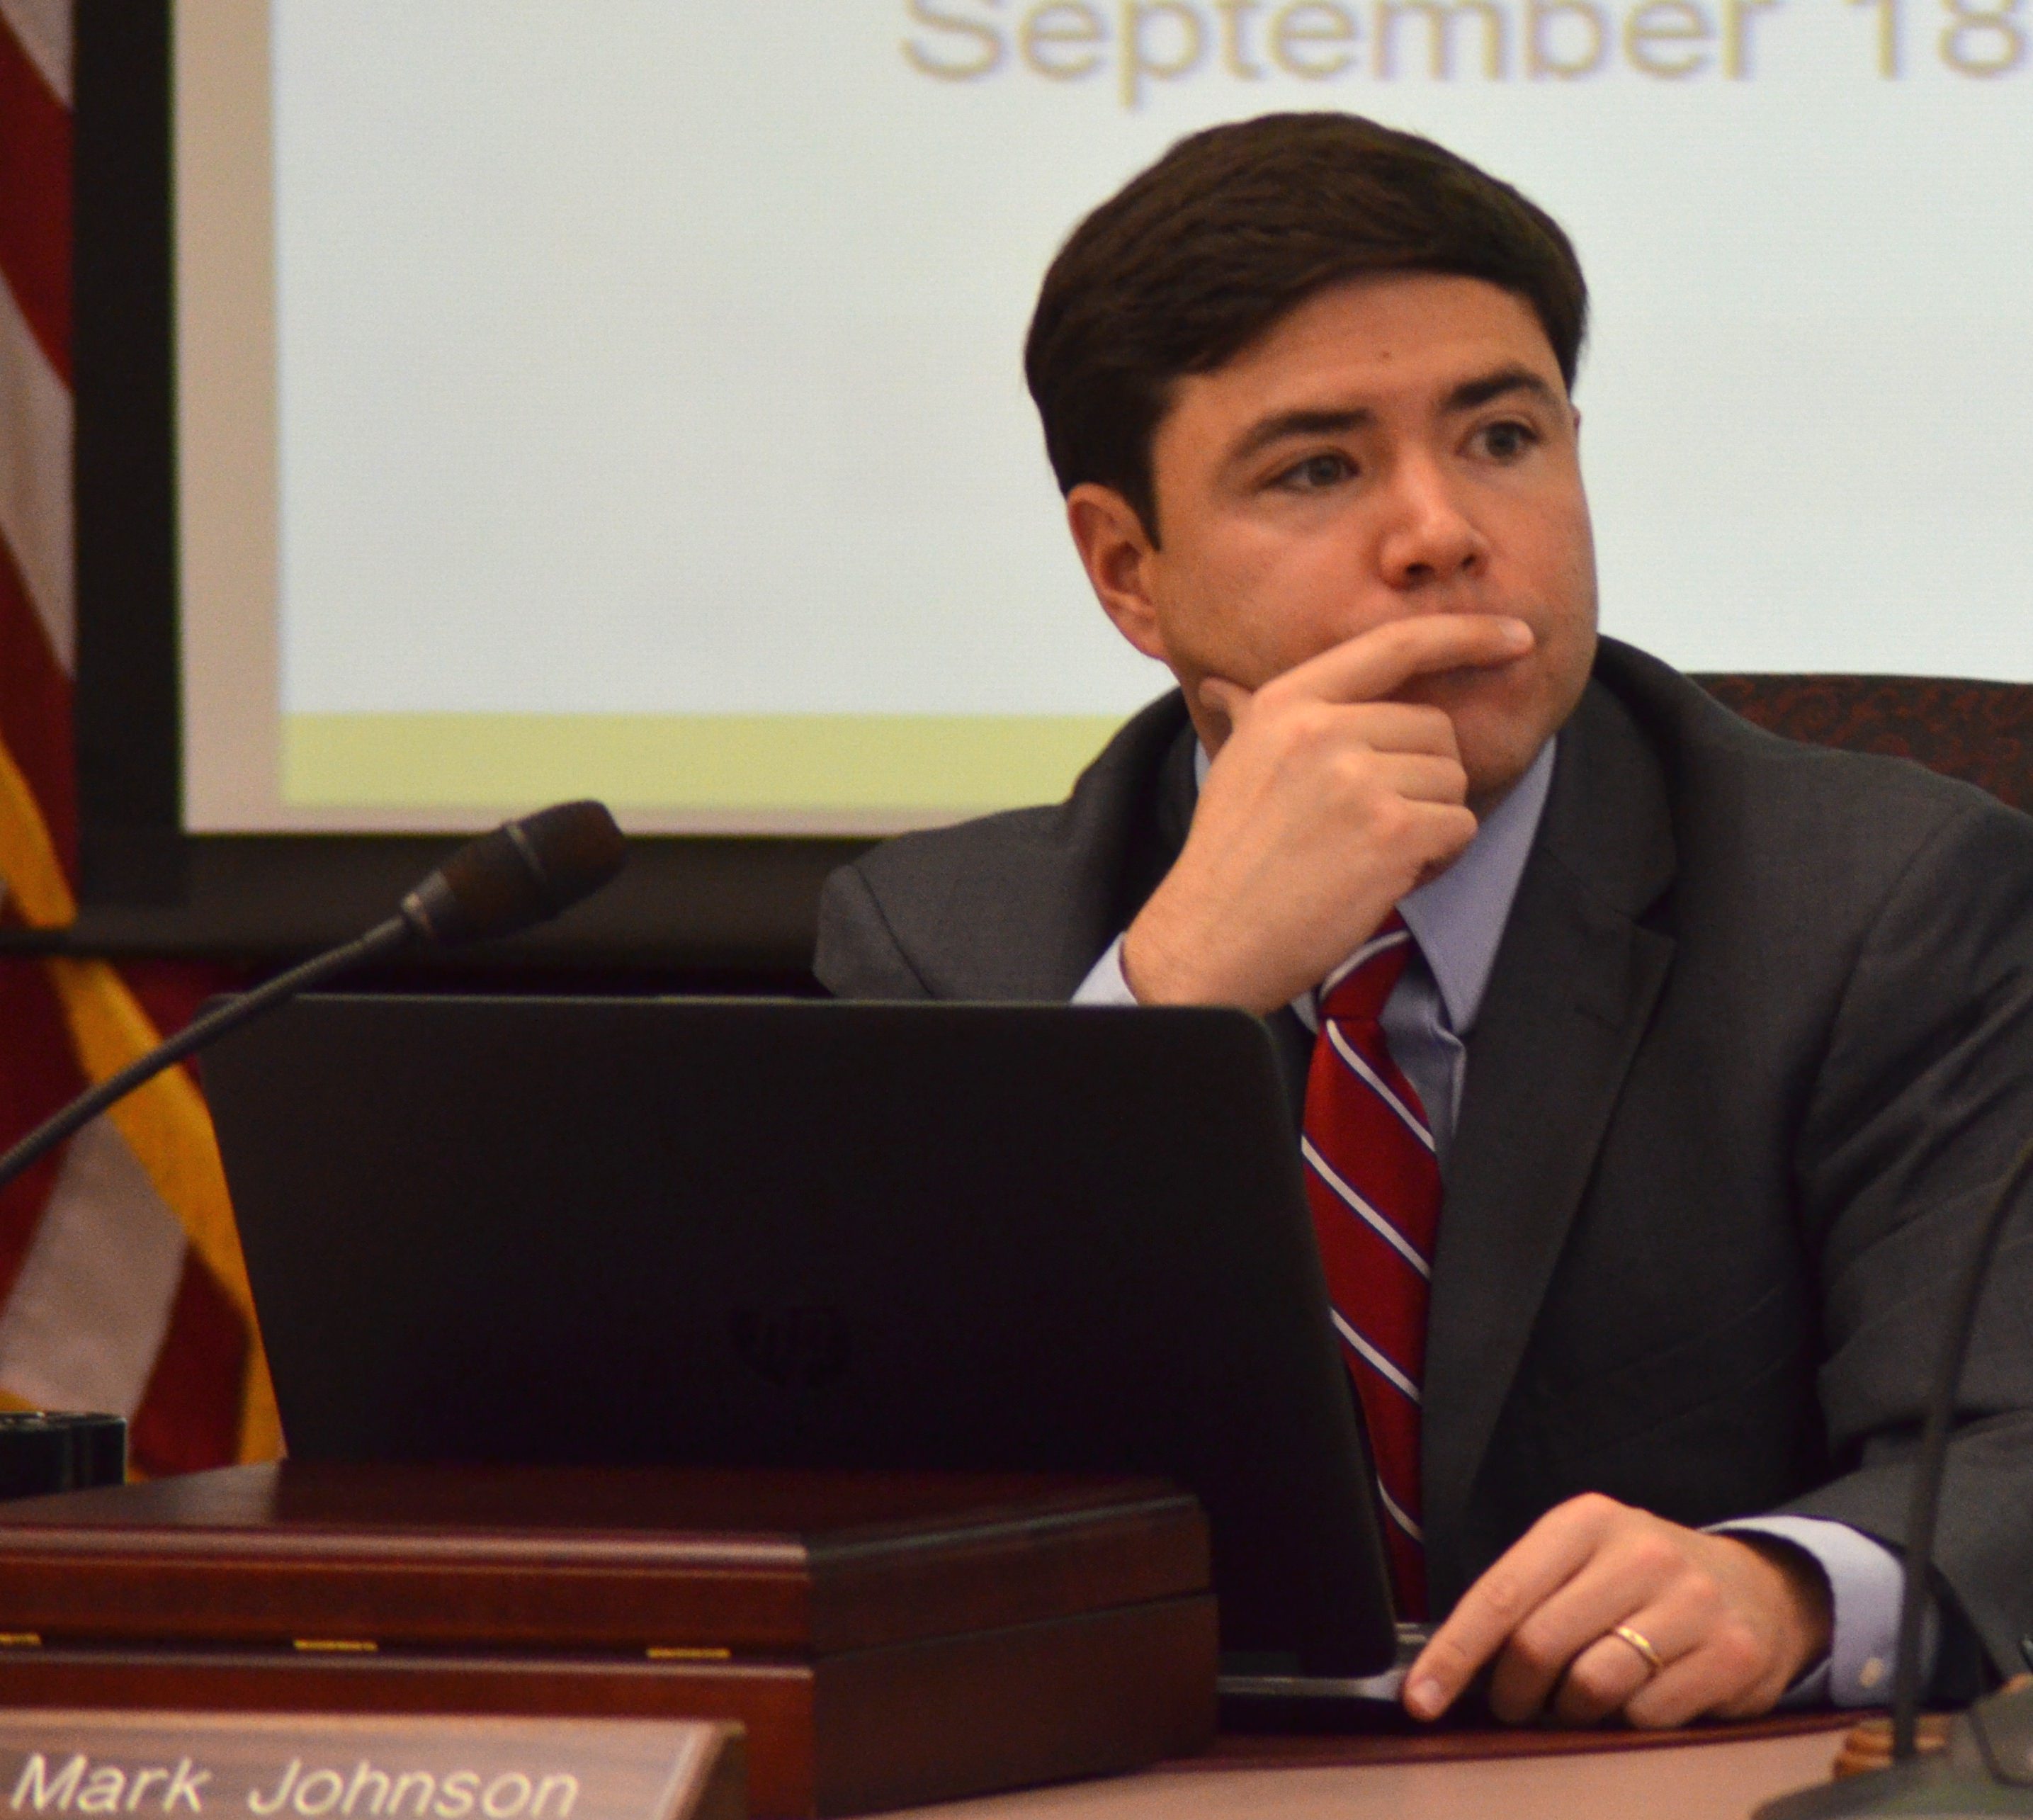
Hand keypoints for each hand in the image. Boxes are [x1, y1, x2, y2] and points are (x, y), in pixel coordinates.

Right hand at [1120, 614, 1533, 1012]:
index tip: (1519, 635)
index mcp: (1286, 702)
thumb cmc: (1226, 859)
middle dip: (1424, 779)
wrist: (1210, 938)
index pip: (1395, 645)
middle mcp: (1321, 728)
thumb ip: (1249, 717)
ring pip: (1452, 780)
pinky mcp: (1390, 831)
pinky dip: (1440, 858)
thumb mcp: (1232, 766)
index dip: (1466, 634)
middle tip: (1376, 826)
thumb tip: (1219, 687)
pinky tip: (1390, 878)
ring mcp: (1356, 778)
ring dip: (1432, 823)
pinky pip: (1459, 826)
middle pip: (1435, 729)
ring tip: (1375, 855)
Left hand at [1404, 1494, 1833, 1728]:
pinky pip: (1648, 1715)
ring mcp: (1691, 1601)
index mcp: (1585, 1522)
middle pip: (1539, 1646)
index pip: (1500, 1594)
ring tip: (1579, 1700)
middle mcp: (1639, 1552)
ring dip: (1571, 1711)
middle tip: (1515, 1706)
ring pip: (1592, 1685)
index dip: (1454, 1654)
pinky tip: (1641, 1698)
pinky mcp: (1732, 1652)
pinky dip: (1630, 1722)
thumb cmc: (1642, 1582)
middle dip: (1512, 1693)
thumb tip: (1449, 1667)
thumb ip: (1524, 1601)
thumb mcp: (1580, 1563)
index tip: (1420, 1700)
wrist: (1758, 1587)